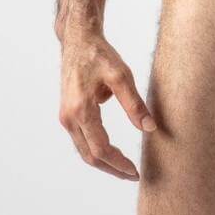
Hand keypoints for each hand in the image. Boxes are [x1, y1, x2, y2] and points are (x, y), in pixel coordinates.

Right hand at [58, 27, 155, 179]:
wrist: (78, 39)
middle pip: (89, 156)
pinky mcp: (67, 112)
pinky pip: (81, 139)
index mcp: (81, 110)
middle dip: (111, 168)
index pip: (101, 149)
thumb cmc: (100, 54)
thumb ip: (134, 104)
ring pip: (83, 150)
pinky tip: (112, 150)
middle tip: (132, 175)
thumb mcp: (121, 76)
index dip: (119, 163)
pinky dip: (96, 148)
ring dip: (103, 161)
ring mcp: (65, 116)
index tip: (136, 171)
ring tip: (124, 167)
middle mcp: (69, 117)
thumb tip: (149, 129)